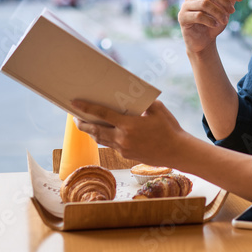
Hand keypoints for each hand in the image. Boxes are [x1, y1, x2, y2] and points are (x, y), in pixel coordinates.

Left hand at [72, 99, 188, 166]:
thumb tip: (131, 95)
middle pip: (95, 131)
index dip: (86, 108)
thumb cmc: (169, 128)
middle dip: (83, 124)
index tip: (74, 104)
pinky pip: (111, 145)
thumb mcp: (157, 109)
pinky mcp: (127, 155)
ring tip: (86, 124)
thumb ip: (142, 102)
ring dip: (92, 132)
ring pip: (101, 140)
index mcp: (129, 125)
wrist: (177, 152)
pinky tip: (105, 132)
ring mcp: (124, 149)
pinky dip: (105, 138)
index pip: (102, 114)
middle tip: (75, 118)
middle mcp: (123, 139)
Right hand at [178, 0, 247, 54]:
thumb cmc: (214, 23)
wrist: (203, 42)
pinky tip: (215, 25)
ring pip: (204, 4)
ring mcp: (185, 6)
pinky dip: (210, 20)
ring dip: (218, 12)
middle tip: (232, 11)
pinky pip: (198, 15)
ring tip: (225, 21)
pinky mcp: (182, 18)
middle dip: (224, 1)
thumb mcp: (226, 8)